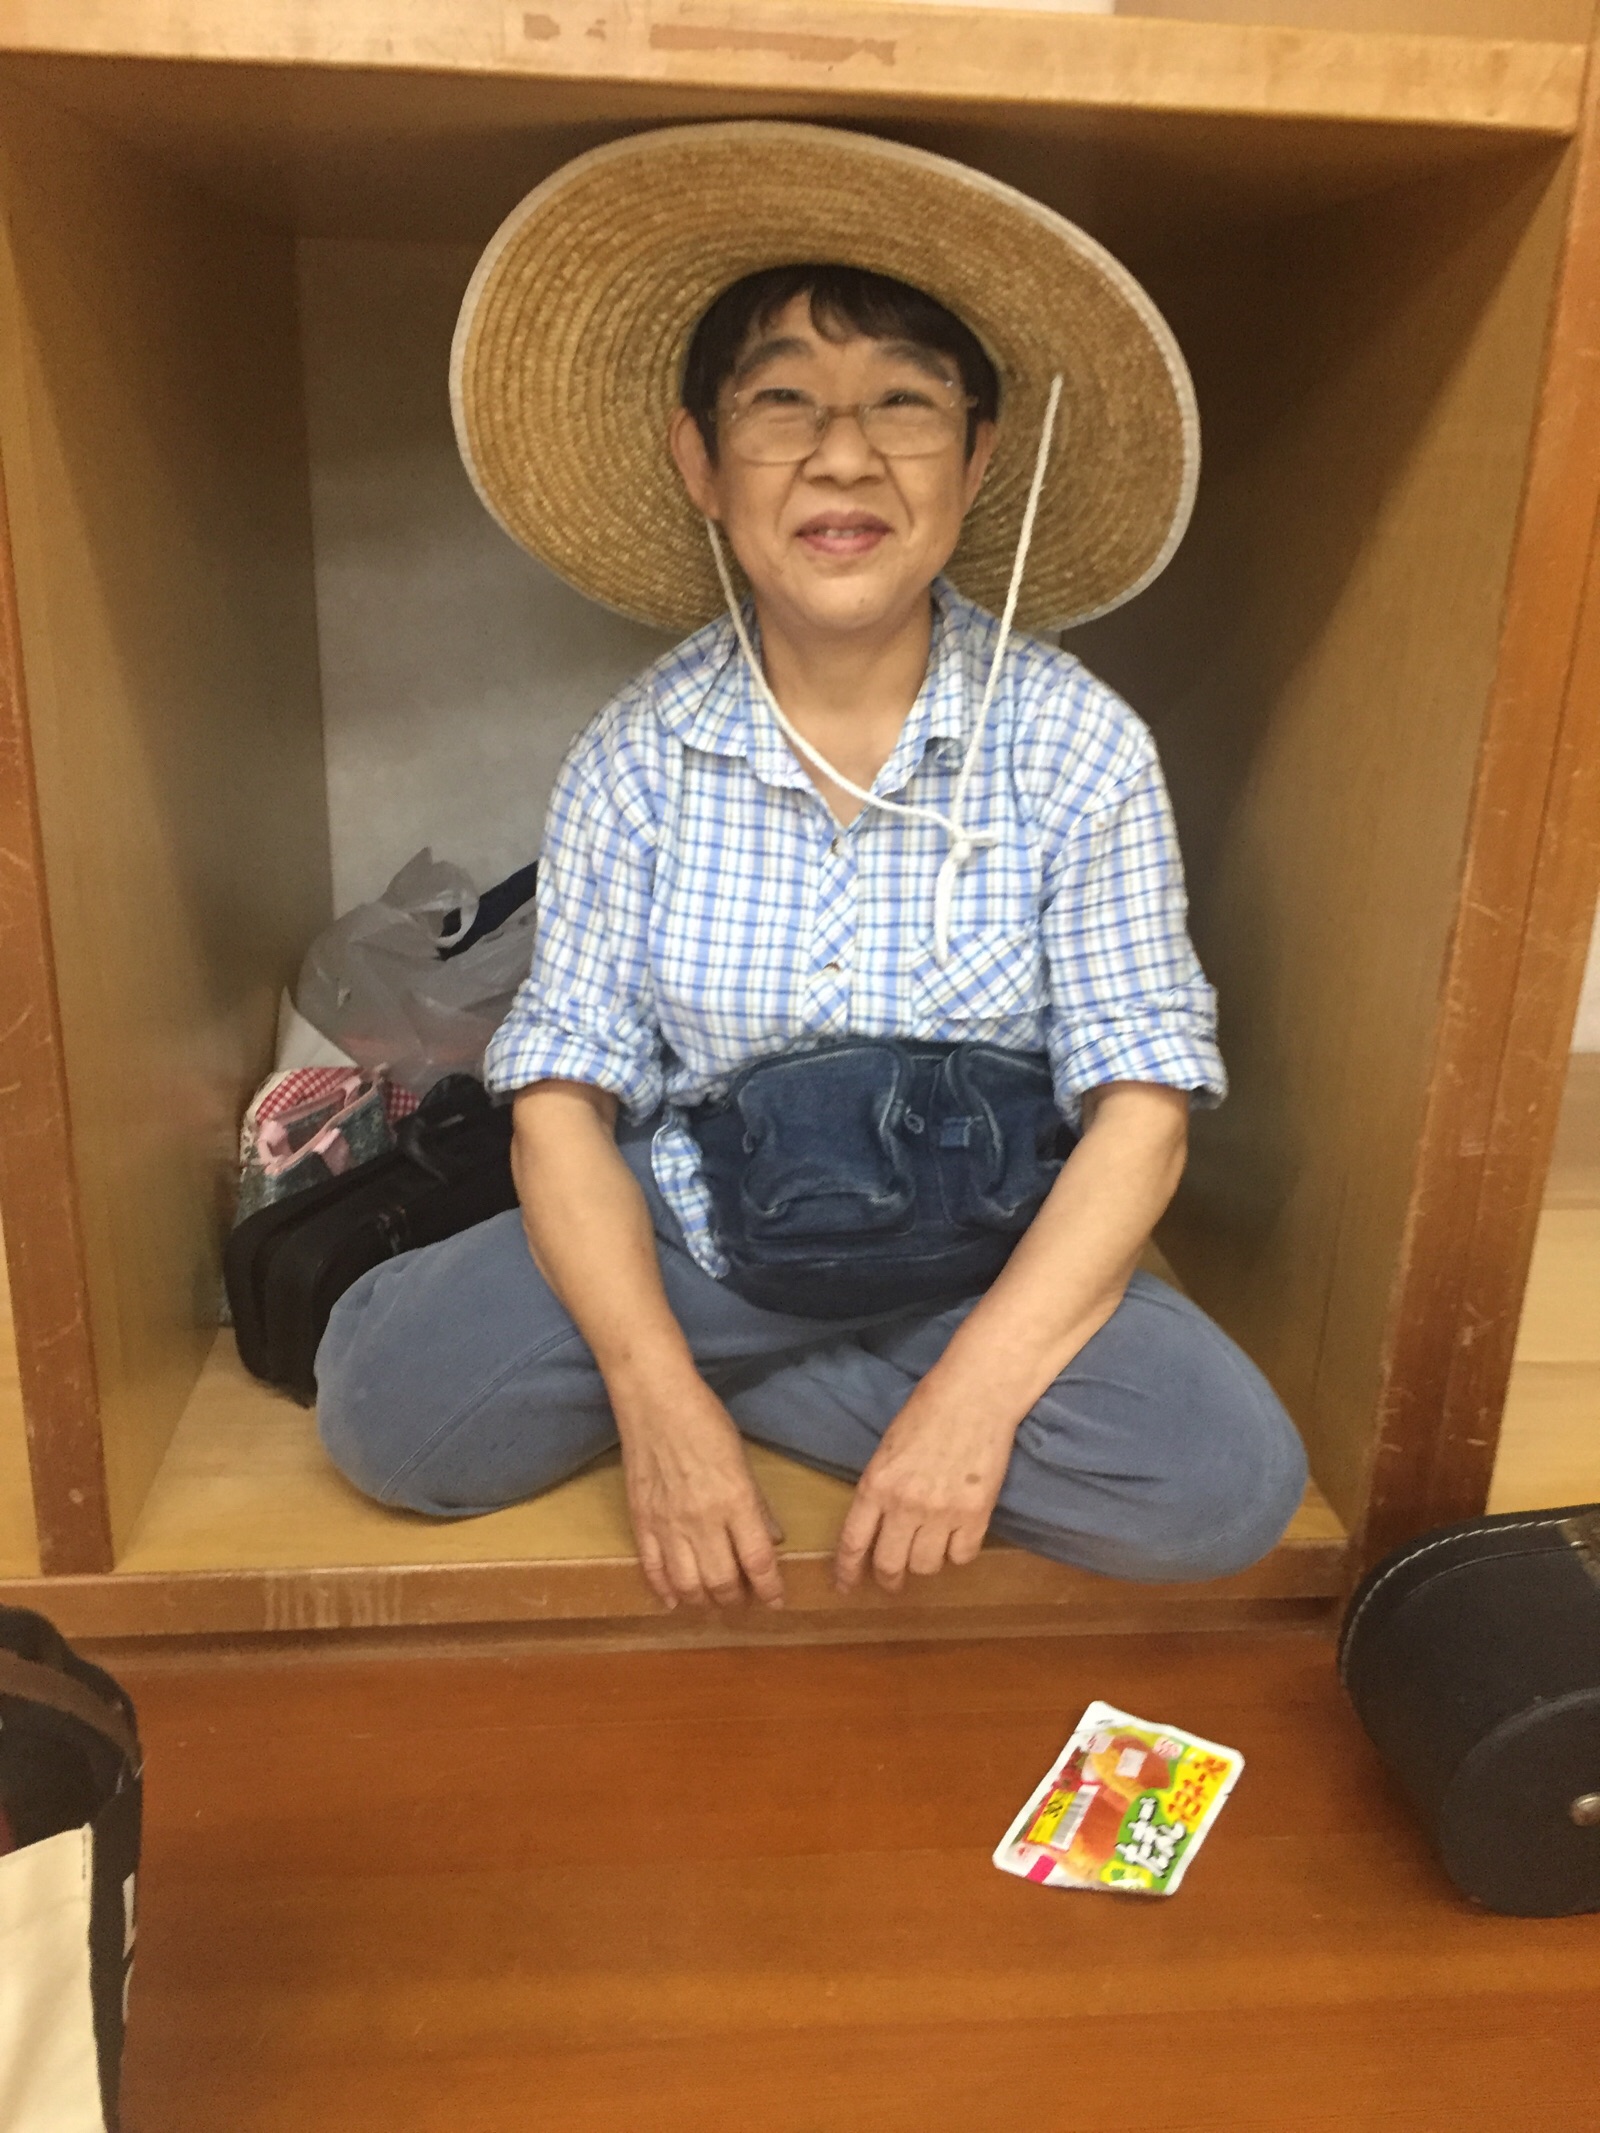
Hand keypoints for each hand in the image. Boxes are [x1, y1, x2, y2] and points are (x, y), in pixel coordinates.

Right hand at [617, 1376, 785, 1610]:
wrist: (653, 1400)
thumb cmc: (704, 1420)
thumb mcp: (741, 1458)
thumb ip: (757, 1503)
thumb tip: (772, 1539)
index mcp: (734, 1502)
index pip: (758, 1561)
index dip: (770, 1589)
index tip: (776, 1601)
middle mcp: (702, 1521)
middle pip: (722, 1582)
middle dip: (736, 1599)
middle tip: (743, 1599)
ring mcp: (667, 1525)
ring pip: (687, 1585)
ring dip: (703, 1601)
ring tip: (712, 1600)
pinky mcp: (641, 1522)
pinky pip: (652, 1568)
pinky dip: (663, 1590)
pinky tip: (673, 1600)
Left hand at [833, 1396, 1013, 1594]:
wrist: (974, 1397)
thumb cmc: (928, 1412)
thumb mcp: (888, 1449)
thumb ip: (880, 1488)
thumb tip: (878, 1523)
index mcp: (876, 1485)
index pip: (853, 1542)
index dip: (847, 1571)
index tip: (845, 1586)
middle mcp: (905, 1505)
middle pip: (889, 1564)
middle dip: (888, 1579)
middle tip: (892, 1581)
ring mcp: (941, 1513)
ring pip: (925, 1566)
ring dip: (924, 1564)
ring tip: (929, 1550)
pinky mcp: (976, 1515)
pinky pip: (962, 1556)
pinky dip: (958, 1553)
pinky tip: (957, 1539)